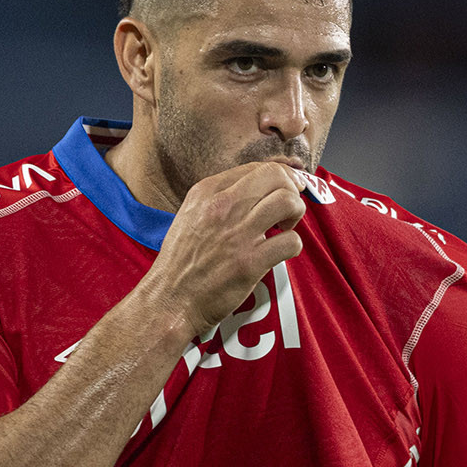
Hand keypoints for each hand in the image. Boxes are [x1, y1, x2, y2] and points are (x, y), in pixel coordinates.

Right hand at [141, 162, 307, 333]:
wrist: (170, 299)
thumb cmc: (182, 260)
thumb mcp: (190, 214)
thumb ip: (219, 198)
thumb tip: (256, 188)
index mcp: (206, 191)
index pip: (257, 167)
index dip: (280, 176)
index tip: (287, 187)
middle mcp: (222, 207)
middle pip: (277, 177)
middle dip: (291, 190)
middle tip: (288, 209)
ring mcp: (237, 234)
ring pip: (288, 202)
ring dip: (296, 213)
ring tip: (285, 227)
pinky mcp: (249, 262)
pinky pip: (290, 241)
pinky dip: (293, 245)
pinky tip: (281, 251)